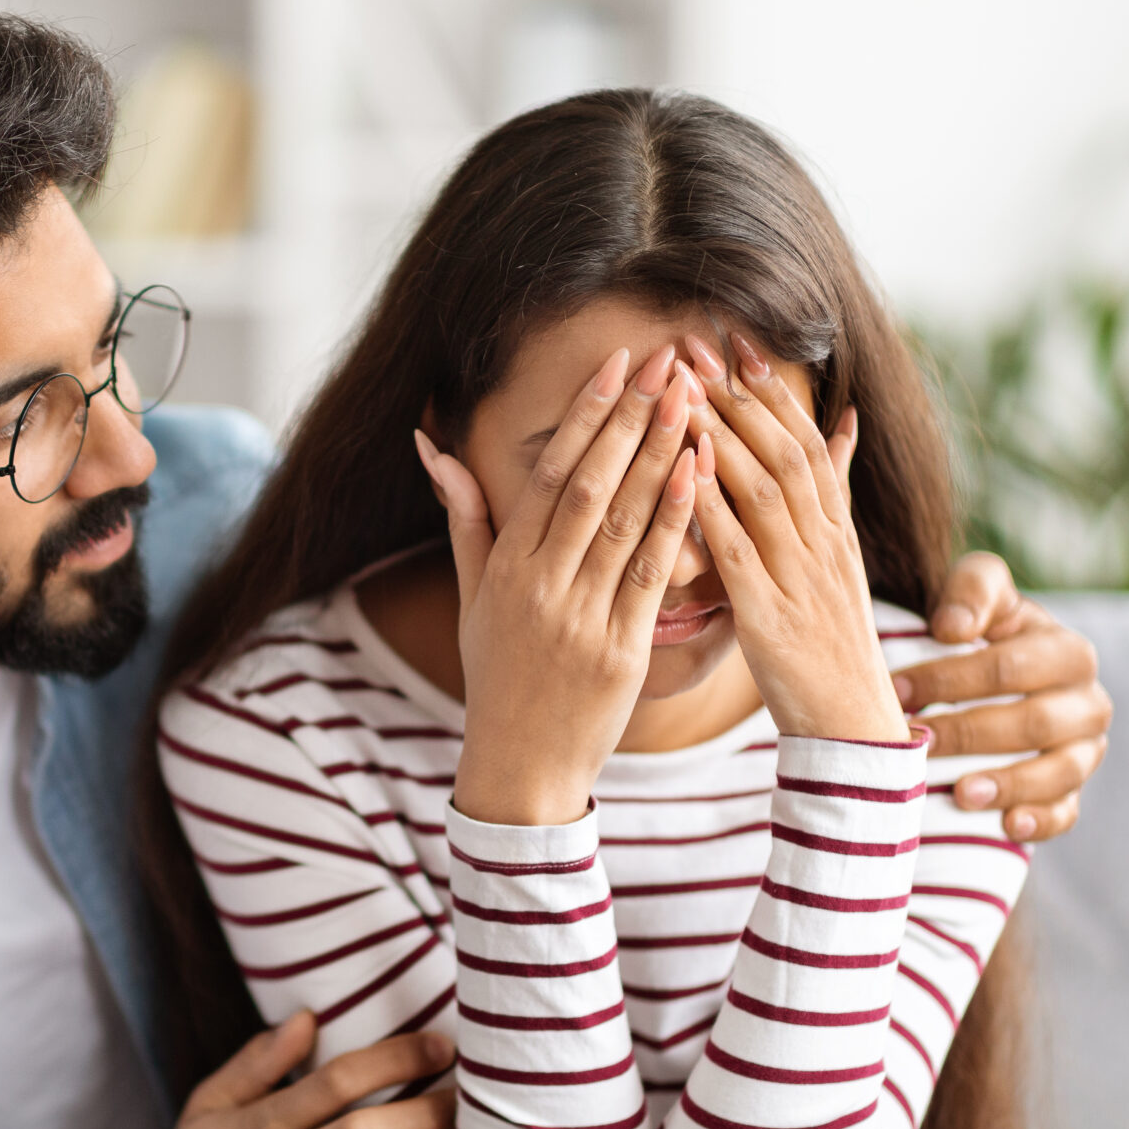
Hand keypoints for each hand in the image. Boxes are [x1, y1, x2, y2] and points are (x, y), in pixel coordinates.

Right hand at [419, 343, 700, 825]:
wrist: (520, 766)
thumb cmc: (498, 677)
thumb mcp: (473, 598)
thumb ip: (464, 520)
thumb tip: (430, 447)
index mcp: (507, 569)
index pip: (551, 474)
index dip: (587, 415)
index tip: (618, 364)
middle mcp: (540, 587)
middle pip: (591, 486)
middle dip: (632, 418)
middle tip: (669, 361)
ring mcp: (580, 619)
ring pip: (625, 523)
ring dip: (661, 456)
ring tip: (693, 400)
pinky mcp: (620, 652)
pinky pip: (652, 576)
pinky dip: (675, 523)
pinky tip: (698, 476)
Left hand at [682, 331, 910, 745]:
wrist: (853, 723)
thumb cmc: (833, 640)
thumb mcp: (841, 557)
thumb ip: (837, 490)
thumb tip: (846, 418)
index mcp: (836, 528)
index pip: (804, 441)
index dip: (770, 389)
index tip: (735, 340)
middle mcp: (824, 542)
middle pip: (784, 451)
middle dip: (738, 394)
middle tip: (694, 345)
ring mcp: (801, 577)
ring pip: (765, 490)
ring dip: (723, 433)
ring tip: (683, 388)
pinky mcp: (771, 616)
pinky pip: (742, 553)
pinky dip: (713, 508)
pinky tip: (683, 472)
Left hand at [890, 555, 1112, 841]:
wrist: (996, 673)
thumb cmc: (982, 627)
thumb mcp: (978, 592)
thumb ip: (972, 591)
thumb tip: (951, 628)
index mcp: (1068, 653)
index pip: (1011, 668)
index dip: (951, 679)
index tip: (897, 692)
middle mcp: (1087, 703)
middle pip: (1036, 723)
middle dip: (970, 733)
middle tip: (917, 742)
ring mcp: (1085, 752)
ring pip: (1060, 772)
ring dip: (1009, 784)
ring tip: (960, 793)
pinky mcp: (1072, 792)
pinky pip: (1066, 813)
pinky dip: (1039, 821)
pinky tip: (1007, 825)